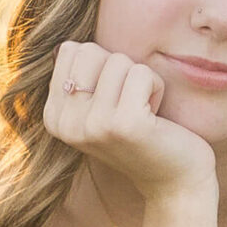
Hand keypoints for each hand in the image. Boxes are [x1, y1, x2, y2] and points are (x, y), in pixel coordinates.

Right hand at [42, 40, 216, 203]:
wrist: (173, 181)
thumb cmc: (141, 134)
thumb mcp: (97, 108)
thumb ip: (78, 78)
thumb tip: (62, 46)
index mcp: (53, 117)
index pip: (70, 50)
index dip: (101, 65)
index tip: (113, 99)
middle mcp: (66, 123)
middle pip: (90, 51)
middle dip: (119, 69)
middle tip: (130, 104)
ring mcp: (93, 125)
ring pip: (118, 60)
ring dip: (141, 80)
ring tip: (144, 112)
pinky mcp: (124, 124)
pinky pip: (141, 73)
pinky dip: (156, 87)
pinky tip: (155, 117)